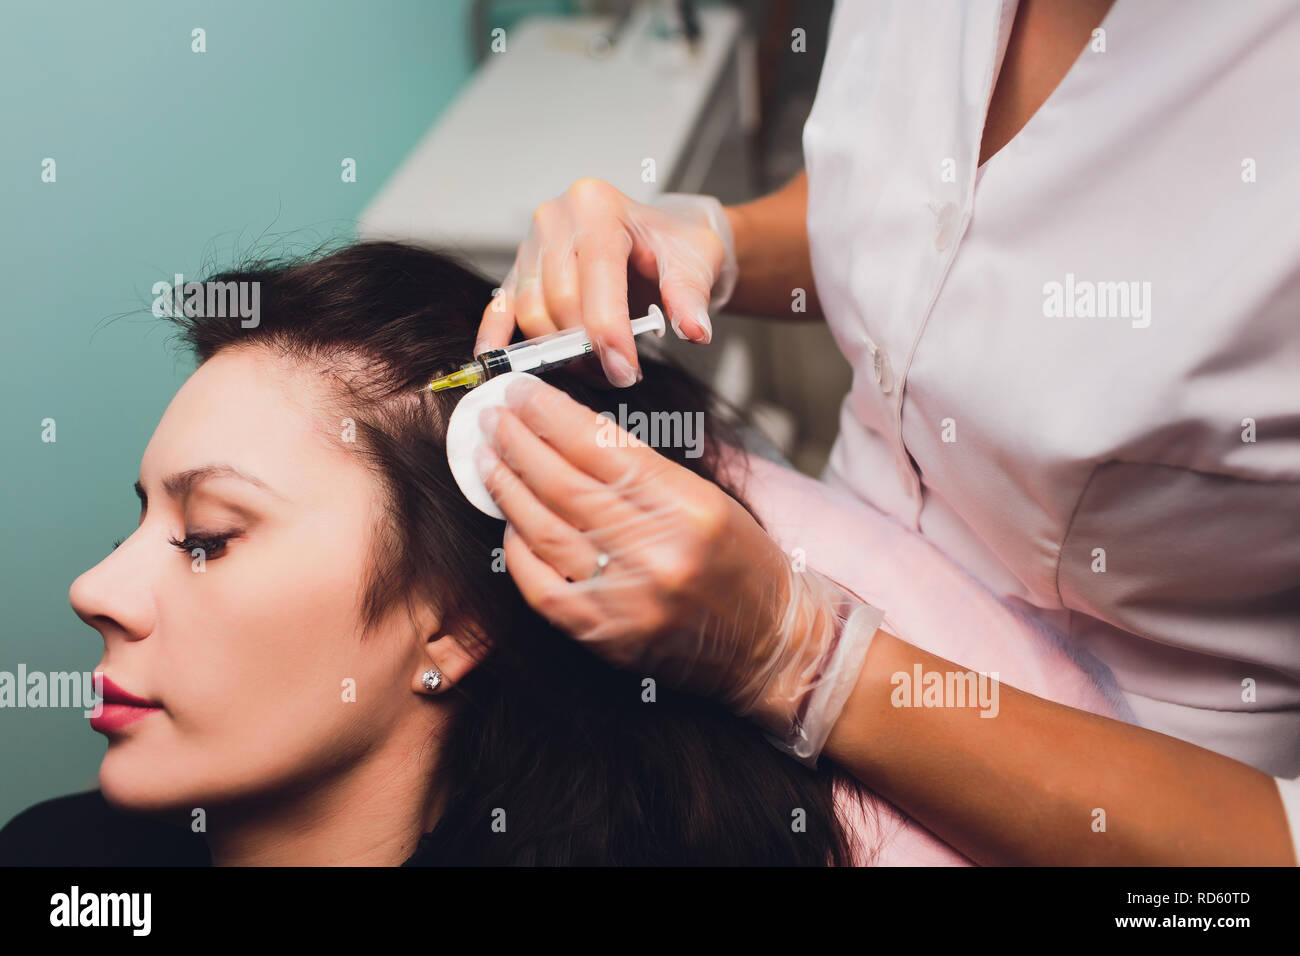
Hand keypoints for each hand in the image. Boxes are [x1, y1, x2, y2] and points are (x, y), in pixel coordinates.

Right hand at [475, 179, 737, 386]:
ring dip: (561, 352)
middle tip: (620, 375)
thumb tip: (693, 330)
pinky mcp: (518, 271)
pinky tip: (498, 360)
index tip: (625, 370)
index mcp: (597, 205)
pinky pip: (501, 308)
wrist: (658, 238)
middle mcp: (557, 219)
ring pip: (532, 311)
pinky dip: (498, 336)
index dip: (609, 330)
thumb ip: (691, 295)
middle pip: (560, 299)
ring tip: (598, 368)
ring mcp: (531, 245)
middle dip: (589, 347)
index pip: (597, 276)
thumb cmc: (672, 244)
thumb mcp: (694, 261)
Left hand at [477, 374, 882, 764]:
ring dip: (507, 488)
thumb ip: (639, 469)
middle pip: (564, 483)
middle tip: (492, 418)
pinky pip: (540, 585)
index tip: (521, 394)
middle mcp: (657, 551)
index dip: (550, 414)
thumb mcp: (704, 499)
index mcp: (688, 506)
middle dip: (519, 443)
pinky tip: (508, 522)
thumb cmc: (741, 565)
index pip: (600, 445)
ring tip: (487, 459)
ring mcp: (627, 598)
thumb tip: (566, 432)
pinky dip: (517, 549)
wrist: (771, 643)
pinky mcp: (605, 634)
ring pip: (544, 529)